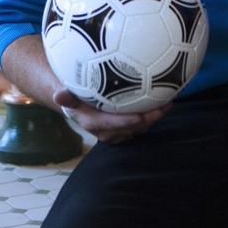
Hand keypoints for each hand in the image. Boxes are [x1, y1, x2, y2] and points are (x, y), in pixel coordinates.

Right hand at [54, 89, 170, 143]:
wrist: (82, 109)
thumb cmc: (77, 99)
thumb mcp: (70, 97)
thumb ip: (67, 97)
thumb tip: (58, 95)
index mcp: (95, 124)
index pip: (113, 125)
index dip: (127, 122)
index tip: (141, 115)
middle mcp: (109, 131)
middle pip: (133, 127)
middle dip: (150, 119)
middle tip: (164, 105)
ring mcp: (120, 132)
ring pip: (141, 127)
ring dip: (155, 117)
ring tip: (169, 102)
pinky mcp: (128, 129)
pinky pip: (143, 124)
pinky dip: (154, 114)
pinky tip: (165, 101)